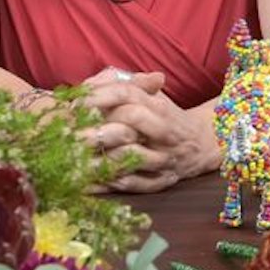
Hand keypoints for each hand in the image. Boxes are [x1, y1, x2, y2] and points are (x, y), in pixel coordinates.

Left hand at [77, 69, 218, 192]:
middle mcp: (164, 131)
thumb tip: (89, 85)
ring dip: (98, 158)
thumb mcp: (152, 96)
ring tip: (70, 160)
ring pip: (129, 156)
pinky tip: (83, 183)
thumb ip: (124, 85)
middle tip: (67, 134)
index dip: (98, 96)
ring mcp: (163, 157)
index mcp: (159, 106)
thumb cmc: (165, 117)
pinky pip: (132, 185)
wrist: (202, 144)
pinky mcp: (161, 181)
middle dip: (95, 127)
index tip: (72, 103)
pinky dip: (106, 185)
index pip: (127, 93)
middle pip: (128, 122)